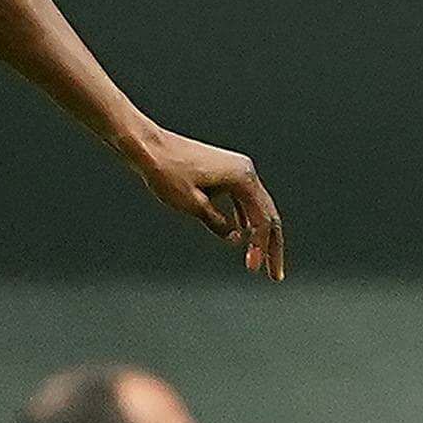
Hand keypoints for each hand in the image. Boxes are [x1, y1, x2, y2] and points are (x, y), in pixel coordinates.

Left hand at [123, 126, 284, 278]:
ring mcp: (235, 169)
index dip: (261, 248)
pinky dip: (244, 219)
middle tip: (274, 275)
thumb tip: (236, 240)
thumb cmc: (167, 172)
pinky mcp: (223, 173)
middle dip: (270, 246)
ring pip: (254, 208)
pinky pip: (241, 200)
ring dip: (257, 235)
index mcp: (243, 176)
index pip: (262, 220)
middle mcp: (244, 170)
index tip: (254, 270)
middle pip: (266, 214)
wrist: (148, 148)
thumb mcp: (193, 205)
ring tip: (259, 260)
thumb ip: (218, 224)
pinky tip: (242, 235)